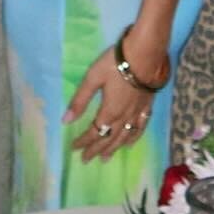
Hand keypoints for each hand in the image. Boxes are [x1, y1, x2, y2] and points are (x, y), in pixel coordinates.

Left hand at [64, 43, 155, 164]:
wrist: (146, 53)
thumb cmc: (116, 63)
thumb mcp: (93, 77)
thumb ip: (80, 99)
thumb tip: (65, 121)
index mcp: (109, 112)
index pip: (94, 132)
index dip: (83, 141)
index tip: (74, 147)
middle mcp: (123, 117)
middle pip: (108, 138)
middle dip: (95, 149)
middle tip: (86, 159)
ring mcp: (137, 113)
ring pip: (124, 137)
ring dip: (113, 149)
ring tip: (105, 158)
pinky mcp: (147, 106)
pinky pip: (140, 128)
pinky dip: (134, 138)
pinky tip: (130, 143)